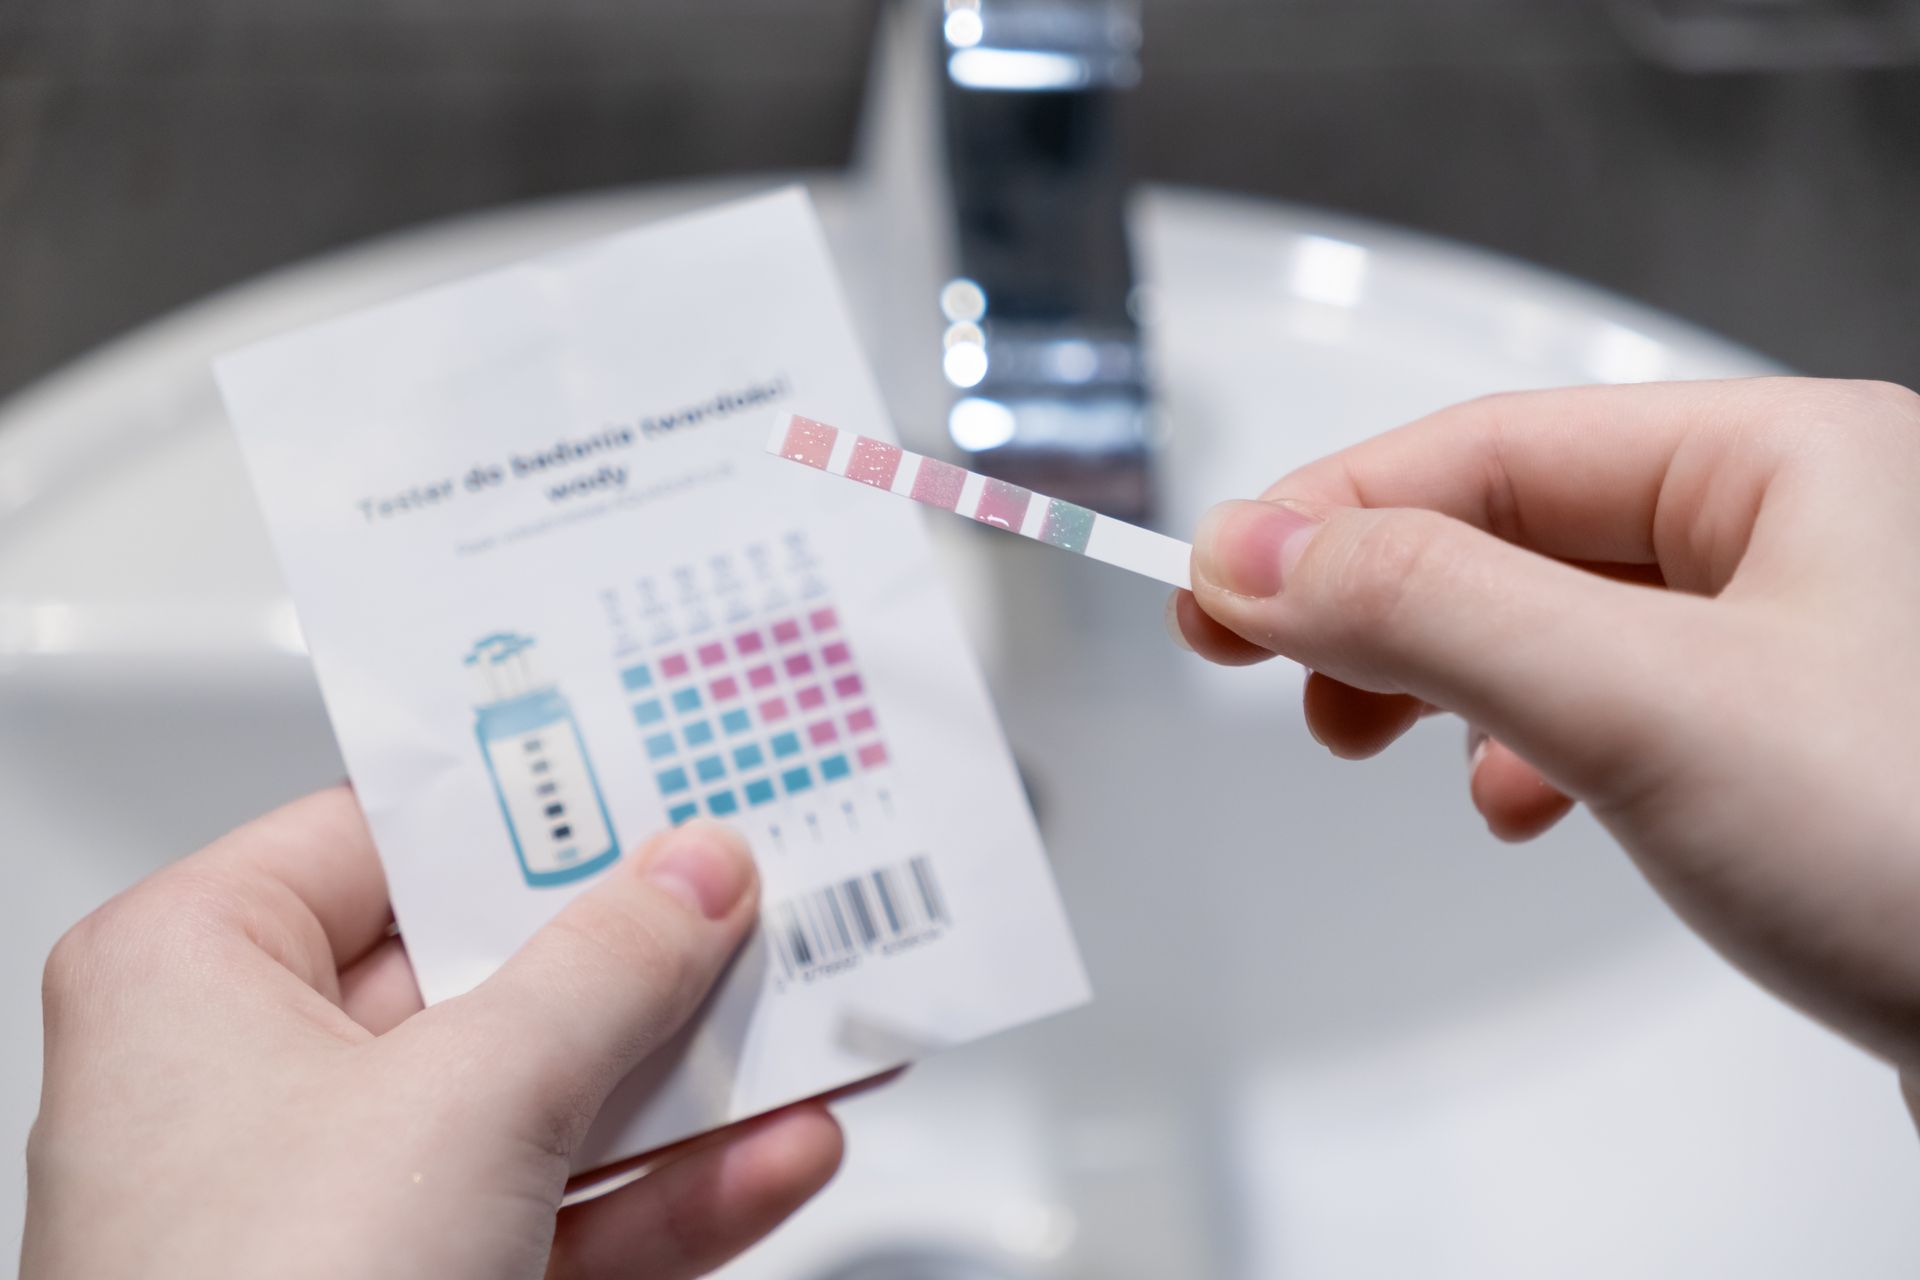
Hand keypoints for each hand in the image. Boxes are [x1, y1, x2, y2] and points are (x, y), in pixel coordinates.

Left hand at [22, 787, 843, 1278]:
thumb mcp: (469, 1098)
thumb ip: (605, 970)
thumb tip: (693, 878)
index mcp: (199, 975)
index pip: (397, 834)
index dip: (543, 806)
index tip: (667, 779)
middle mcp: (260, 1080)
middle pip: (501, 971)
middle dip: (657, 956)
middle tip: (773, 901)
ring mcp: (349, 1200)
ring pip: (555, 1100)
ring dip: (700, 1076)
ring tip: (822, 1019)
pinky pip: (574, 1211)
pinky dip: (682, 1190)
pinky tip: (783, 1150)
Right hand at [1172, 377, 1919, 1079]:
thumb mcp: (1642, 705)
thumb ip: (1434, 609)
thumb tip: (1258, 549)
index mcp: (1785, 459)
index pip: (1490, 449)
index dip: (1331, 511)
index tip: (1214, 583)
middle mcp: (1796, 531)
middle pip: (1513, 528)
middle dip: (1380, 600)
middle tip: (1261, 663)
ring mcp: (1794, 642)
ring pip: (1552, 620)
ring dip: (1445, 676)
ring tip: (1379, 742)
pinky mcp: (1787, 746)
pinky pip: (1609, 704)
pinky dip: (1529, 745)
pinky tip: (1518, 801)